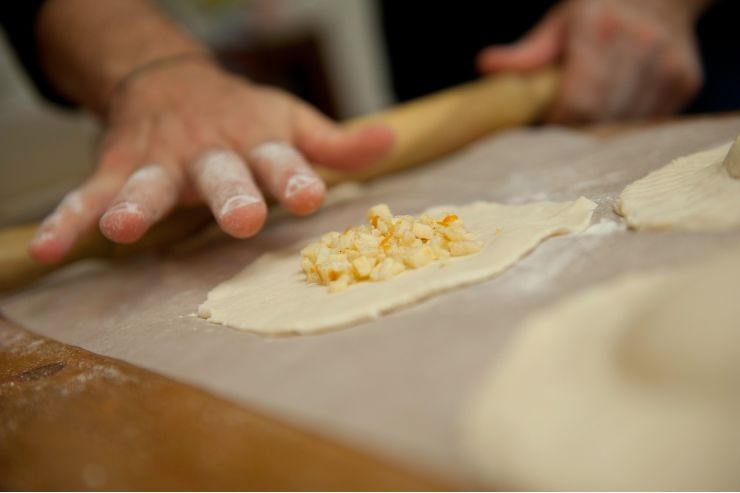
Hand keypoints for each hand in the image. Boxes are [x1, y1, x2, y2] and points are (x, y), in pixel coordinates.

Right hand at [29, 61, 393, 262]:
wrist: (174, 83)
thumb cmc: (244, 115)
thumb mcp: (292, 121)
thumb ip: (336, 142)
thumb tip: (389, 142)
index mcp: (258, 140)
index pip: (281, 159)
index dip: (294, 177)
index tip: (309, 197)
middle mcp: (211, 151)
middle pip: (221, 173)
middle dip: (229, 195)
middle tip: (241, 219)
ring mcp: (162, 160)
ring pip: (149, 182)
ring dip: (136, 204)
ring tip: (121, 229)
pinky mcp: (120, 168)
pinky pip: (92, 194)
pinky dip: (70, 219)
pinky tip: (53, 248)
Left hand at [477, 0, 706, 122]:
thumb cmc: (600, 9)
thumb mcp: (559, 22)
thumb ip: (527, 52)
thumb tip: (485, 64)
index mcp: (601, 30)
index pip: (578, 102)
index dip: (559, 121)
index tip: (547, 120)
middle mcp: (641, 46)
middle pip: (600, 118)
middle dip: (577, 128)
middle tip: (564, 119)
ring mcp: (668, 66)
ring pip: (625, 125)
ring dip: (602, 128)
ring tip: (591, 107)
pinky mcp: (685, 81)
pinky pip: (649, 121)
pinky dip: (628, 121)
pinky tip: (619, 102)